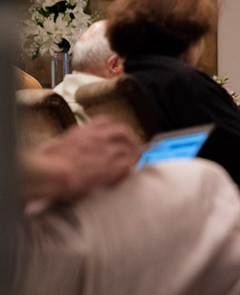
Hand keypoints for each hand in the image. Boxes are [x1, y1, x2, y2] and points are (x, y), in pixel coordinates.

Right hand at [24, 116, 139, 201]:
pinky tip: (128, 170)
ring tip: (134, 158)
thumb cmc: (50, 162)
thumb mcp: (55, 144)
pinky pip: (128, 164)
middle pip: (123, 131)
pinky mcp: (113, 168)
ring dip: (133, 153)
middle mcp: (100, 137)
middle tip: (133, 144)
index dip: (112, 126)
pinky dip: (130, 167)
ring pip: (129, 148)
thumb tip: (59, 146)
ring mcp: (108, 152)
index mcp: (85, 130)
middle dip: (130, 137)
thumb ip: (64, 142)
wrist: (56, 174)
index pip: (105, 120)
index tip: (115, 132)